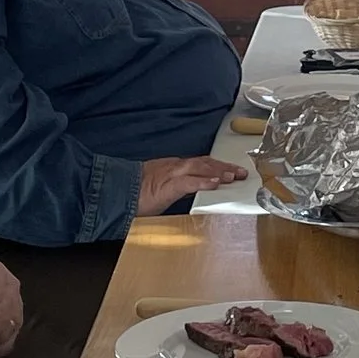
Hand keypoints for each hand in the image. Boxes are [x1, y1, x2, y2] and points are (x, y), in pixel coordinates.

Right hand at [135, 155, 251, 215]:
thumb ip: (180, 188)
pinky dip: (202, 181)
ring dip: (218, 171)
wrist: (116, 193)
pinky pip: (188, 182)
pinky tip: (214, 183)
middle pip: (205, 163)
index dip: (219, 166)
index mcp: (173, 167)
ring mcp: (170, 174)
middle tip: (241, 173)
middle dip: (224, 167)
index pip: (201, 163)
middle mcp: (174, 166)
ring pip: (199, 168)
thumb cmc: (136, 194)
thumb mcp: (163, 189)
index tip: (233, 171)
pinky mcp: (166, 185)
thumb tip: (196, 191)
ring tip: (233, 176)